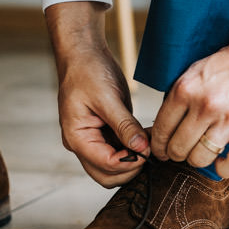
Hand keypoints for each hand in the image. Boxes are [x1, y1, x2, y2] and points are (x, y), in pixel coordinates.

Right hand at [46, 1, 149, 187]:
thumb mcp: (108, 98)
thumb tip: (142, 149)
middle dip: (131, 168)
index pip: (105, 165)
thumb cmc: (88, 71)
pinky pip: (119, 152)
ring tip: (151, 142)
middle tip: (152, 151)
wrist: (83, 53)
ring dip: (134, 160)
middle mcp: (82, 144)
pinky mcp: (105, 134)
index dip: (130, 162)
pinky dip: (134, 150)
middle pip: (108, 175)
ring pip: (115, 167)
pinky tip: (148, 136)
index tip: (149, 150)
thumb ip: (125, 126)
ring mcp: (93, 141)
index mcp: (77, 138)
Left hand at [151, 0, 228, 177]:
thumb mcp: (194, 72)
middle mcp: (205, 106)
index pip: (161, 129)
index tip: (161, 150)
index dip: (158, 145)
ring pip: (200, 159)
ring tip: (200, 153)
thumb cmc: (228, 64)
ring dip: (197, 160)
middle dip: (175, 154)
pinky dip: (224, 169)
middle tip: (179, 152)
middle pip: (178, 148)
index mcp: (186, 90)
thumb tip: (161, 128)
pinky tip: (221, 162)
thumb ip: (177, 97)